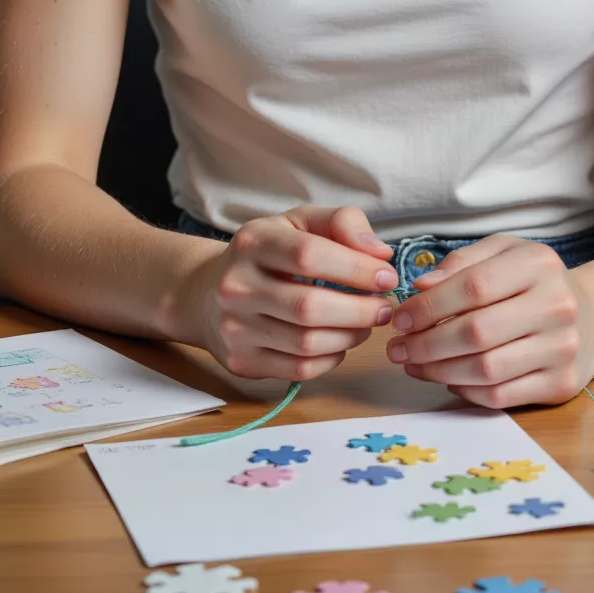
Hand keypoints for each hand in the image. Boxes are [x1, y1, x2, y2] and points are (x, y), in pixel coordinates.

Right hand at [186, 206, 398, 381]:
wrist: (207, 293)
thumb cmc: (268, 254)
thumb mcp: (299, 222)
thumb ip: (342, 223)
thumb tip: (380, 254)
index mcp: (254, 242)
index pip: (309, 256)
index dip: (356, 269)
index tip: (387, 277)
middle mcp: (236, 285)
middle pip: (309, 306)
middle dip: (359, 310)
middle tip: (384, 308)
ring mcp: (234, 328)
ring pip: (307, 343)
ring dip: (350, 336)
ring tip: (366, 323)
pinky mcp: (241, 361)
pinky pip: (299, 369)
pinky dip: (331, 358)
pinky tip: (340, 341)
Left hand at [385, 234, 593, 407]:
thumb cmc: (535, 282)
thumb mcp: (504, 253)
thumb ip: (462, 262)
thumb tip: (420, 287)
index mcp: (539, 264)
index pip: (473, 286)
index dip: (429, 306)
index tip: (401, 318)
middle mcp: (557, 306)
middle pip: (476, 332)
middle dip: (426, 343)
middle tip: (397, 348)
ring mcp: (563, 349)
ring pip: (485, 369)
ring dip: (438, 371)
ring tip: (413, 364)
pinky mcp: (561, 384)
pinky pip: (501, 395)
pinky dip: (466, 390)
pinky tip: (448, 378)